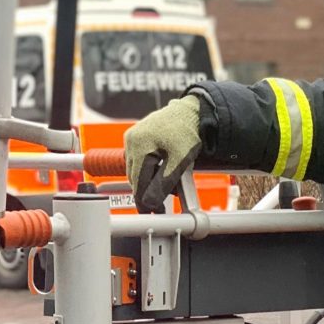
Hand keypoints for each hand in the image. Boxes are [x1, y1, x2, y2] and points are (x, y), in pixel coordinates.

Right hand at [123, 95, 201, 213]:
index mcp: (139, 144)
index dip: (145, 199)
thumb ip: (165, 181)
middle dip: (147, 192)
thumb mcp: (180, 160)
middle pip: (135, 176)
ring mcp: (132, 137)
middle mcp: (131, 140)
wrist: (192, 111)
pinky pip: (139, 159)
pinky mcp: (136, 137)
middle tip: (160, 206)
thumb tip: (151, 201)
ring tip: (164, 190)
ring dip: (147, 181)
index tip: (152, 212)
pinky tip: (160, 174)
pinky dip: (148, 170)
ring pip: (136, 169)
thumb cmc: (188, 132)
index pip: (138, 180)